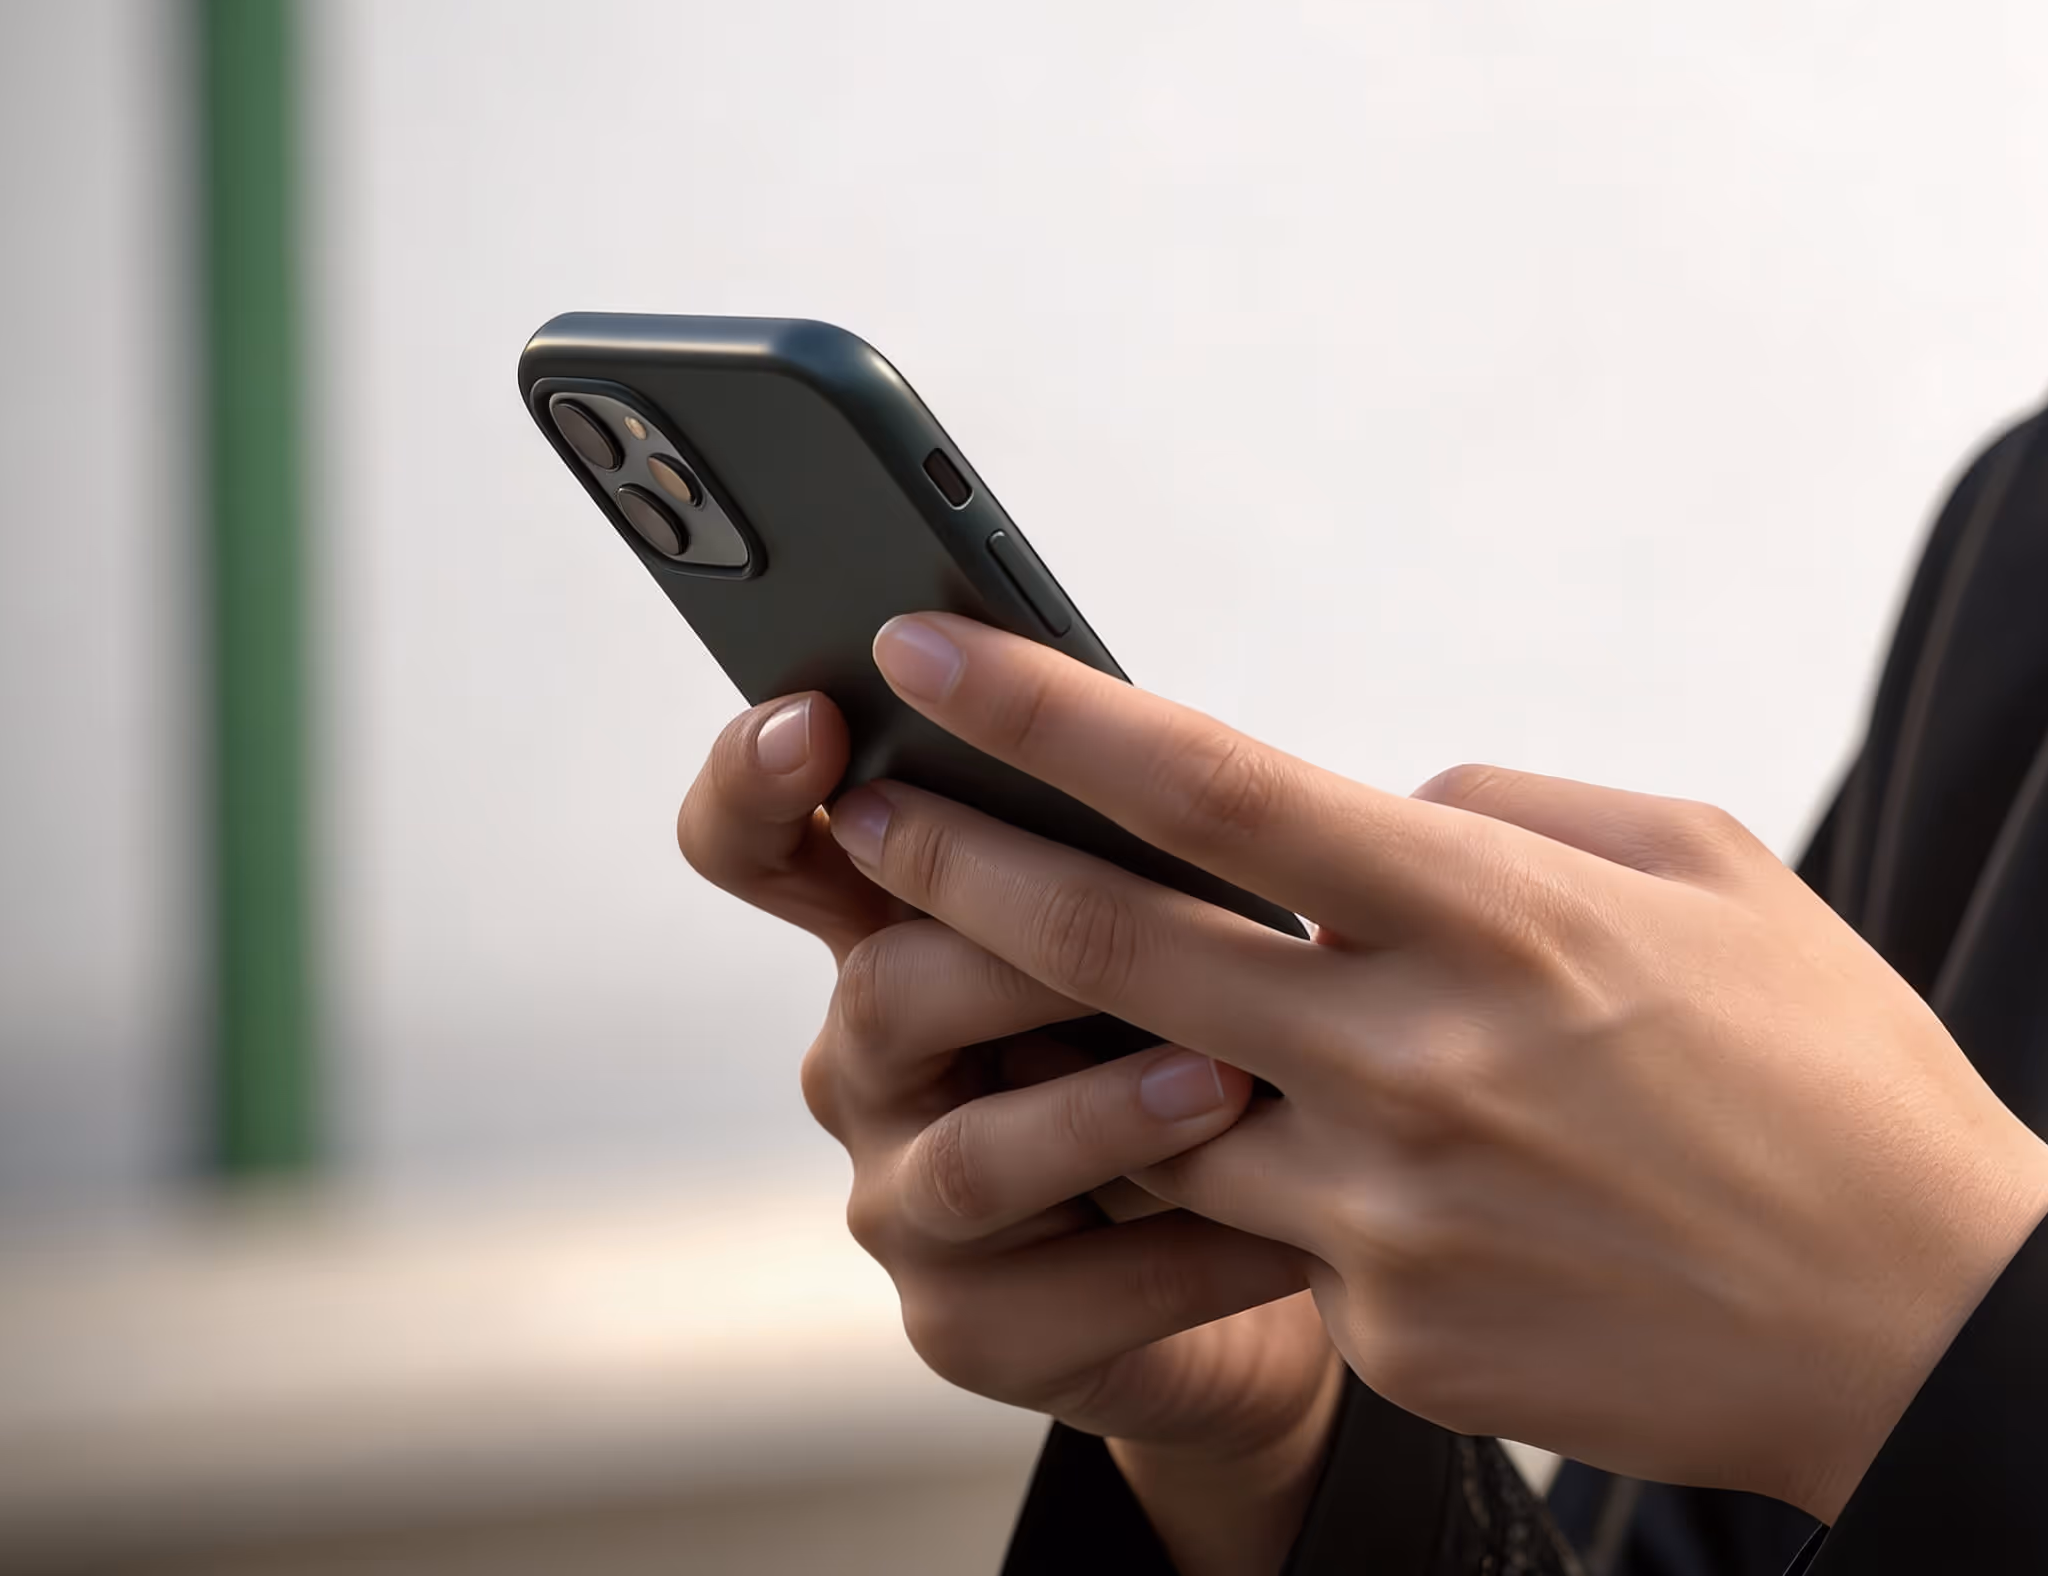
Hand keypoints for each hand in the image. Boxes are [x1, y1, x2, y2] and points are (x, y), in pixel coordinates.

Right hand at [676, 695, 1344, 1575]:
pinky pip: (1063, 1298)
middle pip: (883, 988)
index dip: (756, 782)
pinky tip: (1291, 1234)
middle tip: (1136, 927)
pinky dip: (1186, 1259)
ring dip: (1102, 1116)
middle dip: (1014, 953)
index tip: (809, 716)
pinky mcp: (971, 1331)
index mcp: (901, 931)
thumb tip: (1235, 752)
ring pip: (968, 1158)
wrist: (1277, 1257)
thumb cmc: (1221, 1046)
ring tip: (1224, 1080)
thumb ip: (1153, 847)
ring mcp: (906, 1205)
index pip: (765, 845)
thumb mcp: (1189, 927)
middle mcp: (873, 1065)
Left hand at [818, 613, 2047, 1520]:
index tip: (923, 647)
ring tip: (1062, 1003)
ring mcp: (1391, 1218)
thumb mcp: (1709, 872)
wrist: (1924, 1325)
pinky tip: (1397, 1182)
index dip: (1043, 713)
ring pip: (1163, 1116)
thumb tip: (1364, 813)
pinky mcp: (1396, 1337)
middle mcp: (1417, 1061)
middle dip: (959, 869)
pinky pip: (1286, 1242)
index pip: (1214, 789)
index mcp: (1498, 914)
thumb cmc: (1830, 1072)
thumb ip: (1508, 818)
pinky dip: (1294, 1189)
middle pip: (1114, 950)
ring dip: (1095, 1054)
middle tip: (867, 813)